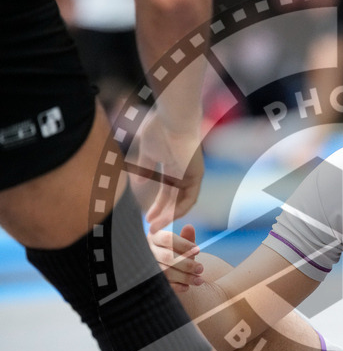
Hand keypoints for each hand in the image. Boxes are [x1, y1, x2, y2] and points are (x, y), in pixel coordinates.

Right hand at [128, 109, 204, 231]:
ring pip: (182, 201)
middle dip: (162, 215)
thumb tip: (138, 182)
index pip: (167, 192)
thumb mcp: (148, 152)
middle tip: (151, 229)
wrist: (172, 120)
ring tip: (155, 227)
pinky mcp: (196, 175)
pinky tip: (167, 217)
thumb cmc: (159, 130)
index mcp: (172, 167)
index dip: (157, 206)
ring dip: (169, 215)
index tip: (147, 218)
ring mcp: (191, 174)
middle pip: (174, 200)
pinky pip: (190, 198)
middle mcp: (184, 173)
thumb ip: (145, 167)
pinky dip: (179, 209)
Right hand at [148, 224, 203, 292]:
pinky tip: (187, 287)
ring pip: (165, 272)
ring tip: (199, 280)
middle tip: (201, 269)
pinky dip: (177, 286)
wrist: (170, 271)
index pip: (168, 238)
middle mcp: (148, 251)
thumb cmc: (177, 254)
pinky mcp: (149, 281)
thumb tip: (189, 227)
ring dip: (185, 277)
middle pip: (167, 257)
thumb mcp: (182, 245)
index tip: (198, 250)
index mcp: (155, 237)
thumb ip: (187, 237)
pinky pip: (163, 284)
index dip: (184, 245)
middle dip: (187, 264)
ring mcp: (146, 267)